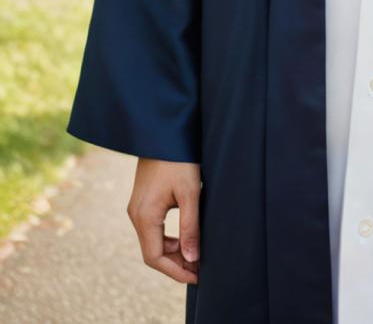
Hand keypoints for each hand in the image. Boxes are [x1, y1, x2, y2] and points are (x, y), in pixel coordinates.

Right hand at [127, 158, 201, 284]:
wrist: (163, 132)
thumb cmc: (179, 159)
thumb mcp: (190, 193)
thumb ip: (191, 227)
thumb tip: (193, 258)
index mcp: (144, 216)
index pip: (154, 257)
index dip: (175, 271)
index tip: (196, 275)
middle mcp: (136, 215)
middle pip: (153, 252)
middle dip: (176, 263)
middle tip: (200, 267)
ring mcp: (137, 208)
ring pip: (153, 241)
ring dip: (173, 250)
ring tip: (196, 253)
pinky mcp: (143, 201)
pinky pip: (153, 228)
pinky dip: (168, 238)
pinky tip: (186, 236)